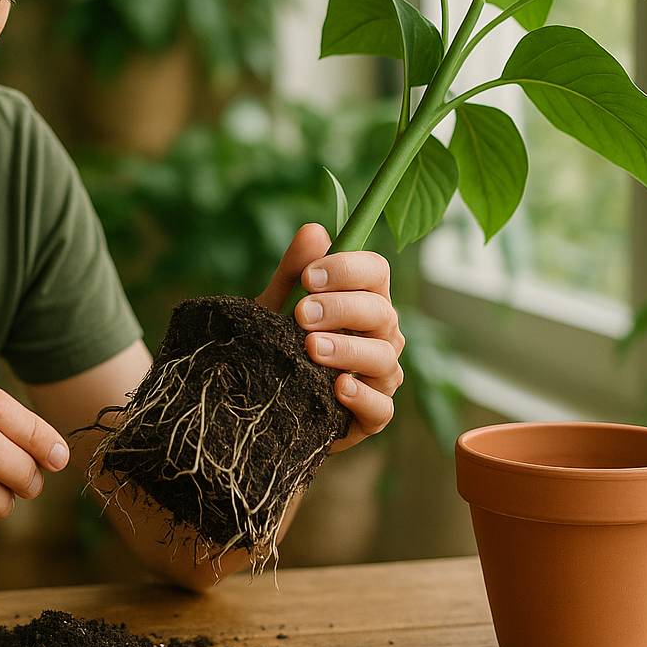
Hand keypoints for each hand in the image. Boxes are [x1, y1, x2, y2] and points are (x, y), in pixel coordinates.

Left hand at [256, 223, 404, 452]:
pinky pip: (382, 408)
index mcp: (363, 301)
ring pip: (384, 357)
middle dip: (341, 309)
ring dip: (348, 350)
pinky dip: (364, 397)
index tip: (307, 277)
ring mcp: (381, 377)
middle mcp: (380, 336)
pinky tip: (339, 388)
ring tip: (311, 349)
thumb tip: (314, 230)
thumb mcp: (275, 308)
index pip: (376, 272)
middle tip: (300, 314)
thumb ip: (293, 272)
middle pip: (380, 311)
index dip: (347, 269)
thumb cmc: (276, 348)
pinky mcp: (372, 417)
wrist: (262, 406)